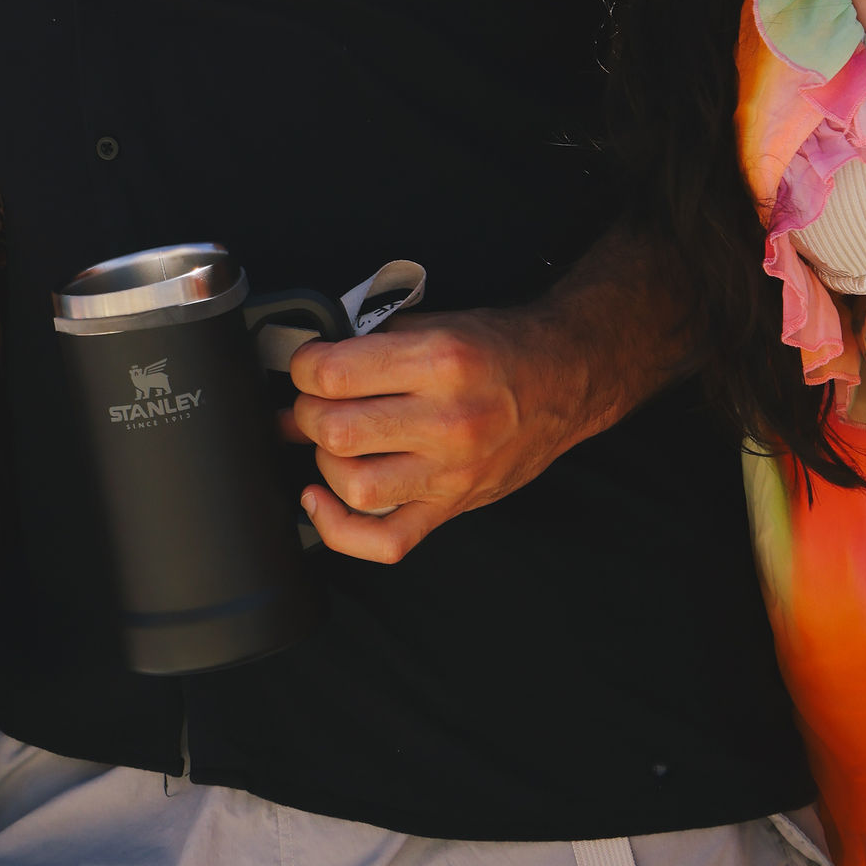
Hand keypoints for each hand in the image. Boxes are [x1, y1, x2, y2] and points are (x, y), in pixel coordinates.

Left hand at [281, 304, 590, 563]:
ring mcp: (451, 472)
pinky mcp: (452, 507)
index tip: (307, 365)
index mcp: (439, 361)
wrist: (562, 381)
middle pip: (337, 431)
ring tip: (333, 439)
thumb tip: (305, 373)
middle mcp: (447, 420)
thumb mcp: (434, 324)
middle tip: (316, 400)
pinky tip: (320, 498)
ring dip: (325, 461)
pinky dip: (339, 529)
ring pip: (354, 486)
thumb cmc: (495, 349)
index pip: (334, 375)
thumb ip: (370, 344)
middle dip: (308, 413)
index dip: (304, 368)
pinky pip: (386, 541)